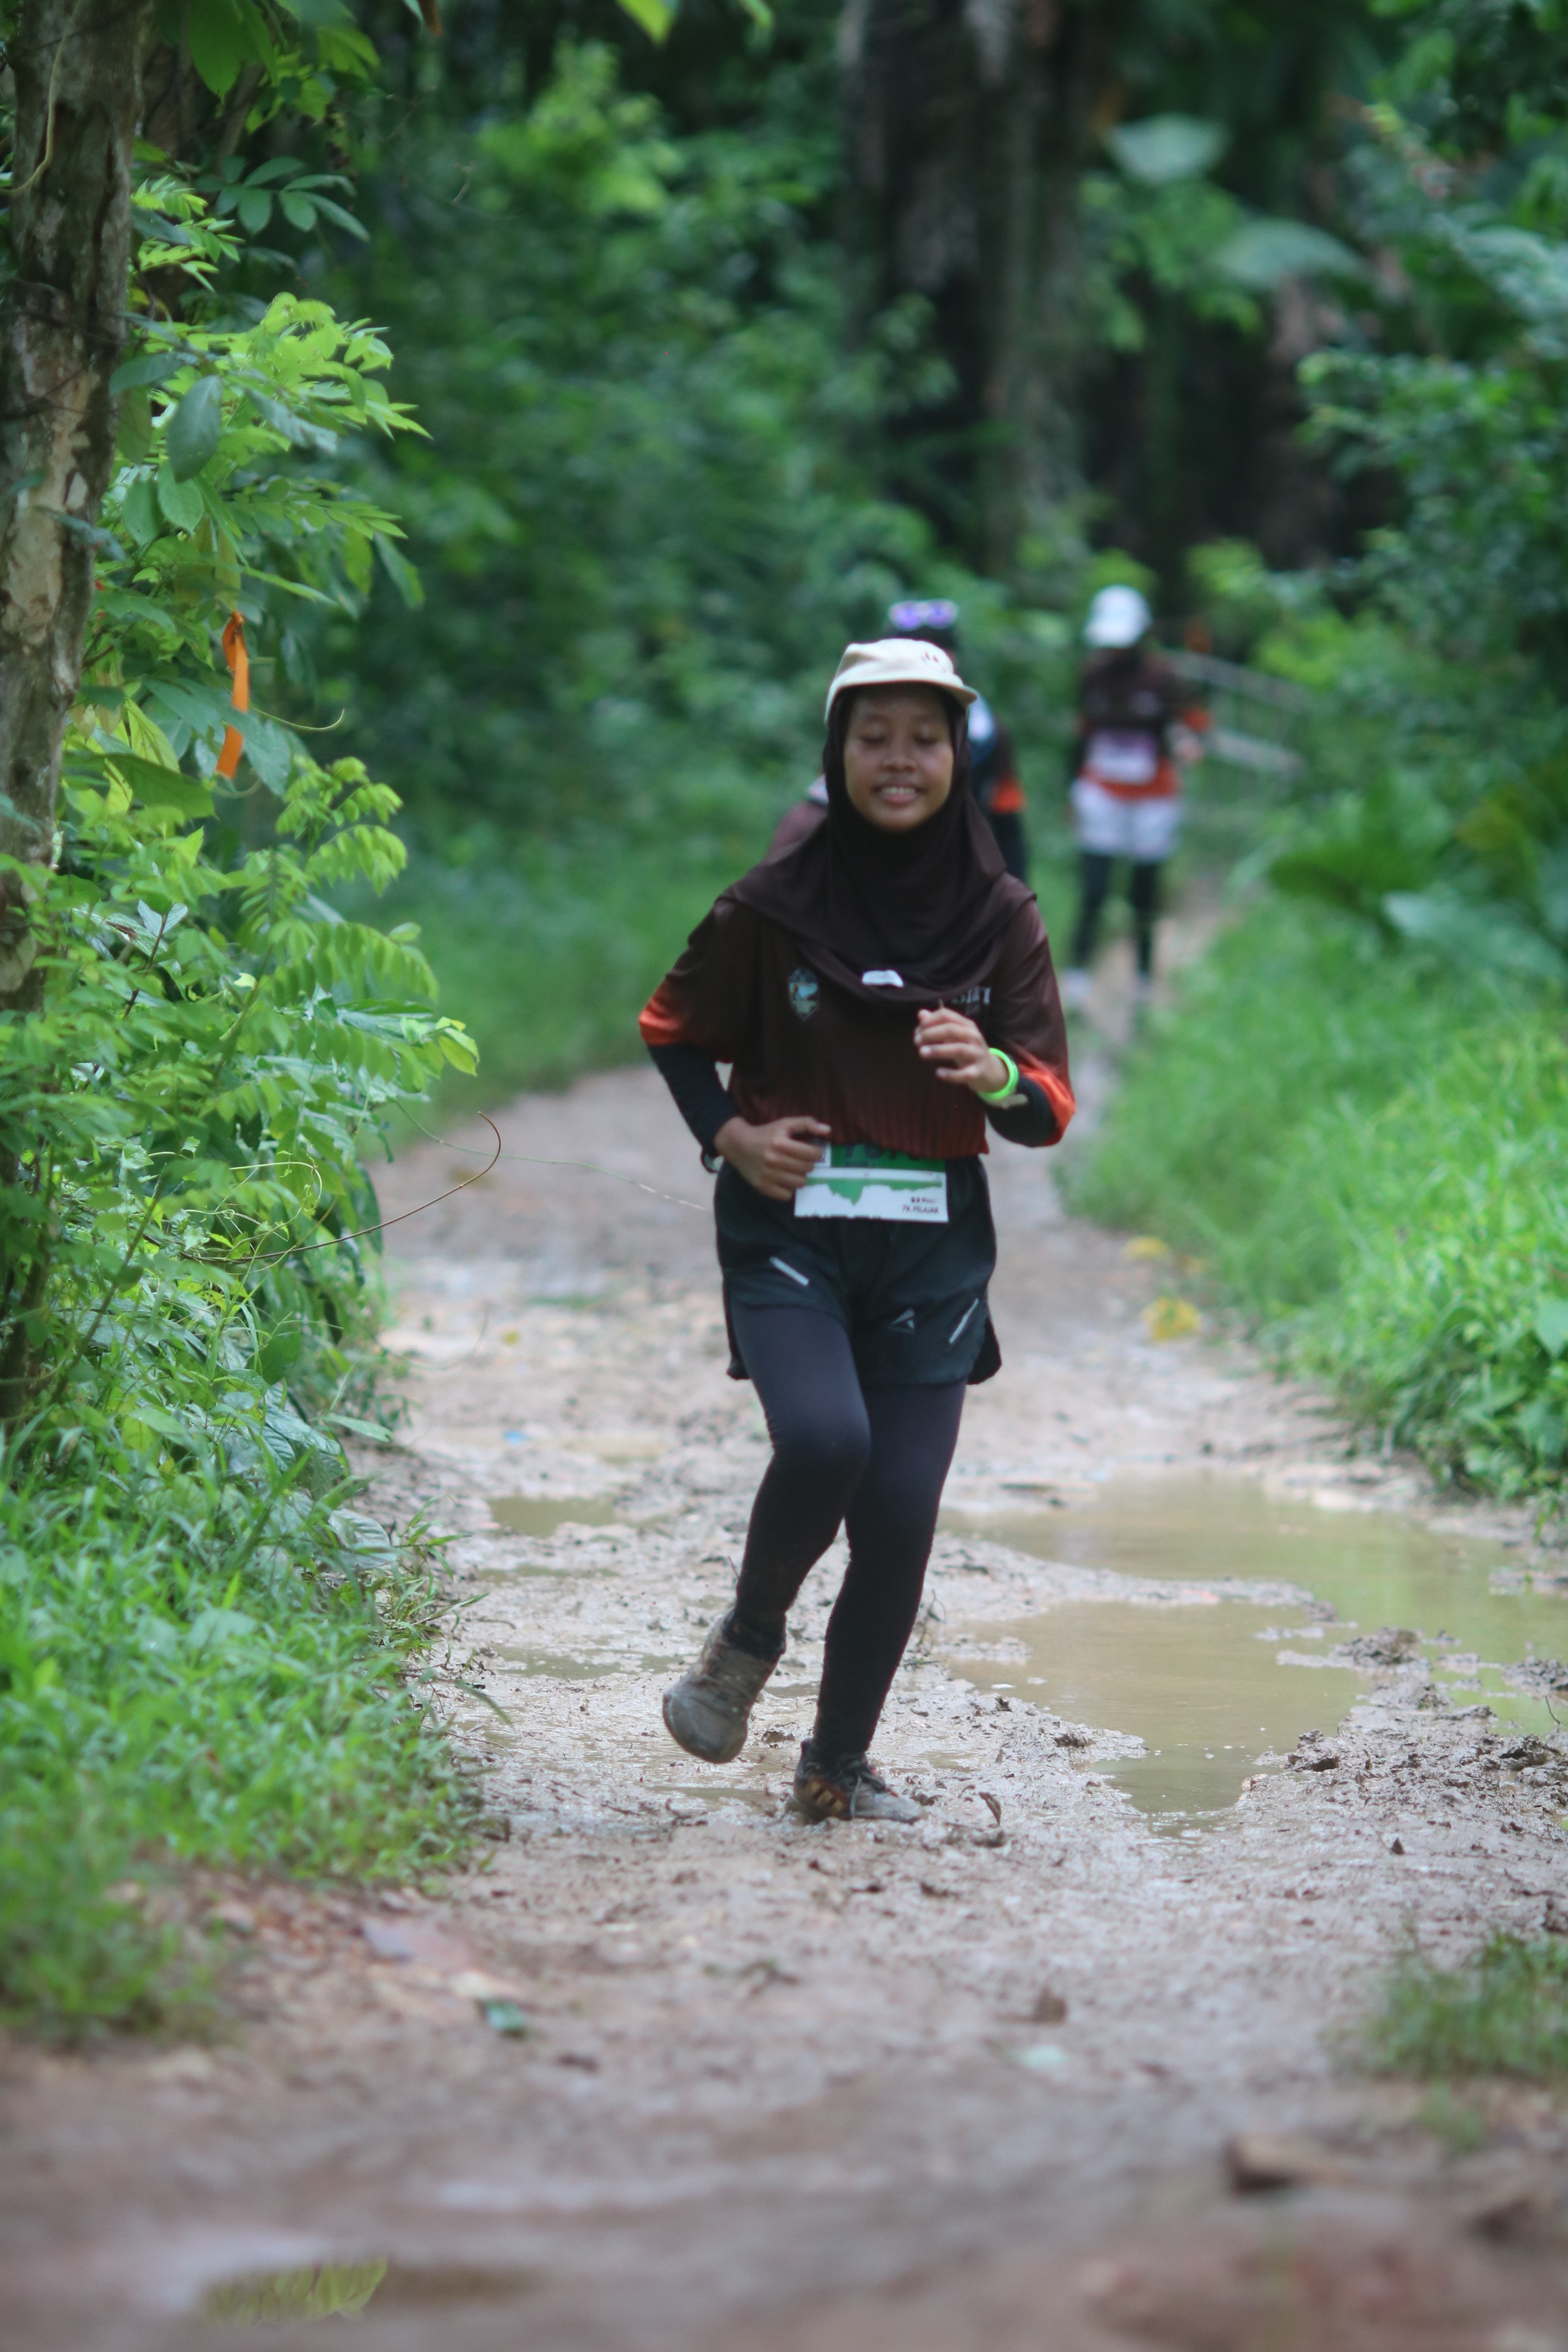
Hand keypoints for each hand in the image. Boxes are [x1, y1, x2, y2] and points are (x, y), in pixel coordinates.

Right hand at [715, 1113, 830, 1200]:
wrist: (738, 1145)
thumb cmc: (765, 1134)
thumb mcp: (785, 1124)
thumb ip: (807, 1124)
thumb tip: (828, 1131)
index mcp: (780, 1142)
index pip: (812, 1154)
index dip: (816, 1152)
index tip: (810, 1151)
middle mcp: (774, 1159)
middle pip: (807, 1169)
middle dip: (807, 1164)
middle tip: (800, 1160)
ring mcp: (767, 1175)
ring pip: (800, 1183)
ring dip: (799, 1176)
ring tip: (793, 1170)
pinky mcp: (762, 1187)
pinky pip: (787, 1195)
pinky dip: (788, 1188)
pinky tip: (783, 1179)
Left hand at [915, 1007, 1009, 1094]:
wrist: (991, 1071)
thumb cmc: (968, 1050)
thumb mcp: (955, 1037)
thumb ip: (937, 1025)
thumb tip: (921, 1014)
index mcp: (967, 1025)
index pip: (946, 1015)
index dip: (929, 1021)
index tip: (917, 1031)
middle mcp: (973, 1037)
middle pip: (951, 1030)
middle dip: (931, 1034)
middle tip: (916, 1041)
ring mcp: (977, 1054)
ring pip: (958, 1049)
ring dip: (938, 1050)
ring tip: (921, 1052)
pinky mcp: (978, 1072)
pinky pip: (964, 1073)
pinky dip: (951, 1074)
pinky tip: (938, 1073)